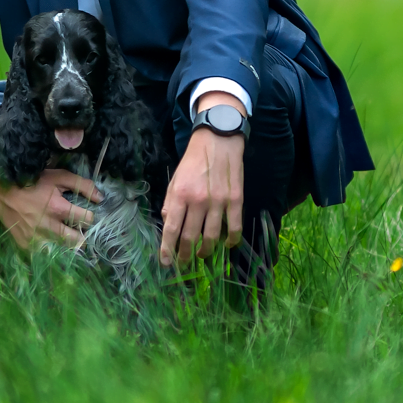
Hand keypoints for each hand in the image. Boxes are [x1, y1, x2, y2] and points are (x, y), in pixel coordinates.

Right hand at [0, 136, 103, 249]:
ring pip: (62, 251)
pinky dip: (51, 250)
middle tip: (82, 230)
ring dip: (68, 246)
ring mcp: (35, 238)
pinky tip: (52, 243)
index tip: (89, 215)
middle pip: (76, 241)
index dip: (91, 217)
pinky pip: (45, 255)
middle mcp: (47, 226)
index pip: (86, 219)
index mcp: (57, 208)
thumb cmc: (31, 181)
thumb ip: (81, 185)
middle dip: (83, 236)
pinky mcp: (26, 245)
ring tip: (69, 238)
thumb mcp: (57, 176)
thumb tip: (100, 198)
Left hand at [160, 92, 244, 268]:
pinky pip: (234, 227)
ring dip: (205, 251)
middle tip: (183, 263)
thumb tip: (168, 224)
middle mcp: (198, 200)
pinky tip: (226, 245)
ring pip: (211, 237)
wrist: (218, 139)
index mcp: (180, 194)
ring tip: (201, 255)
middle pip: (191, 237)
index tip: (166, 262)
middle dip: (185, 255)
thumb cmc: (193, 160)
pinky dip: (230, 240)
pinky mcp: (236, 199)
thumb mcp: (175, 179)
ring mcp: (219, 201)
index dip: (168, 250)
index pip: (171, 229)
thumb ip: (171, 202)